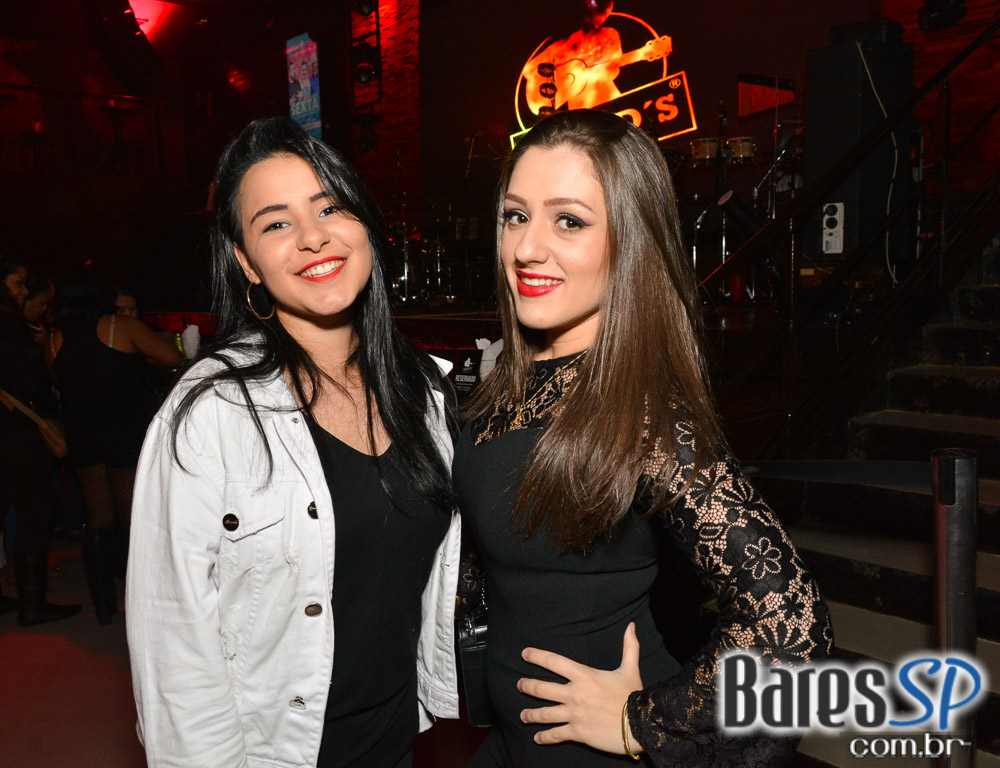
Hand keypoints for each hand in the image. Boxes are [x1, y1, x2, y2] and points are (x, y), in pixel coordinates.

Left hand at [519, 622, 643, 754]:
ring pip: (544, 714)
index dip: (537, 656)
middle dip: (527, 686)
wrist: (641, 724)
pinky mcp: (577, 732)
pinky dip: (544, 737)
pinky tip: (537, 738)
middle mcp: (574, 694)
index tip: (525, 654)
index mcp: (584, 675)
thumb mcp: (630, 668)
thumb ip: (629, 647)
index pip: (554, 662)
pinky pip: (555, 735)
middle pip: (542, 688)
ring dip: (530, 714)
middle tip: (519, 685)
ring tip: (522, 715)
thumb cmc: (634, 695)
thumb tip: (631, 626)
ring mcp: (574, 714)